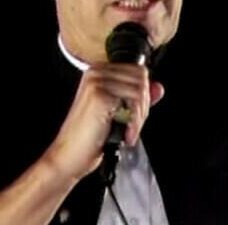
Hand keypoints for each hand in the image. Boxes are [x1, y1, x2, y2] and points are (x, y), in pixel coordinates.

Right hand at [43, 63, 164, 181]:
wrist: (69, 156)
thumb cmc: (89, 137)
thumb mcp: (119, 113)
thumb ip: (138, 98)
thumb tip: (159, 87)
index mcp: (98, 72)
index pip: (138, 71)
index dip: (143, 96)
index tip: (135, 116)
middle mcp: (96, 72)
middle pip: (141, 78)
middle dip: (143, 106)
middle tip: (132, 126)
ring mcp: (96, 82)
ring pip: (140, 90)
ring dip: (139, 116)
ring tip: (128, 132)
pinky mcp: (99, 96)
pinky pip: (133, 102)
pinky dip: (134, 122)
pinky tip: (125, 134)